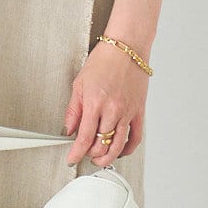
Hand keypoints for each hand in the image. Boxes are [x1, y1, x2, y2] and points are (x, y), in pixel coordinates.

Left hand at [63, 41, 147, 165]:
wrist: (127, 48)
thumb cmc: (104, 60)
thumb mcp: (79, 84)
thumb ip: (73, 110)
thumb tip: (69, 128)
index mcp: (95, 103)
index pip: (84, 138)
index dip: (76, 154)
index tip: (71, 159)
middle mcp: (113, 110)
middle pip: (102, 145)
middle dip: (90, 155)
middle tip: (84, 154)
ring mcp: (127, 112)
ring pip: (118, 146)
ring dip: (108, 157)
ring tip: (99, 158)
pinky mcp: (139, 111)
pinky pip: (135, 137)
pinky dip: (127, 148)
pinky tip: (120, 150)